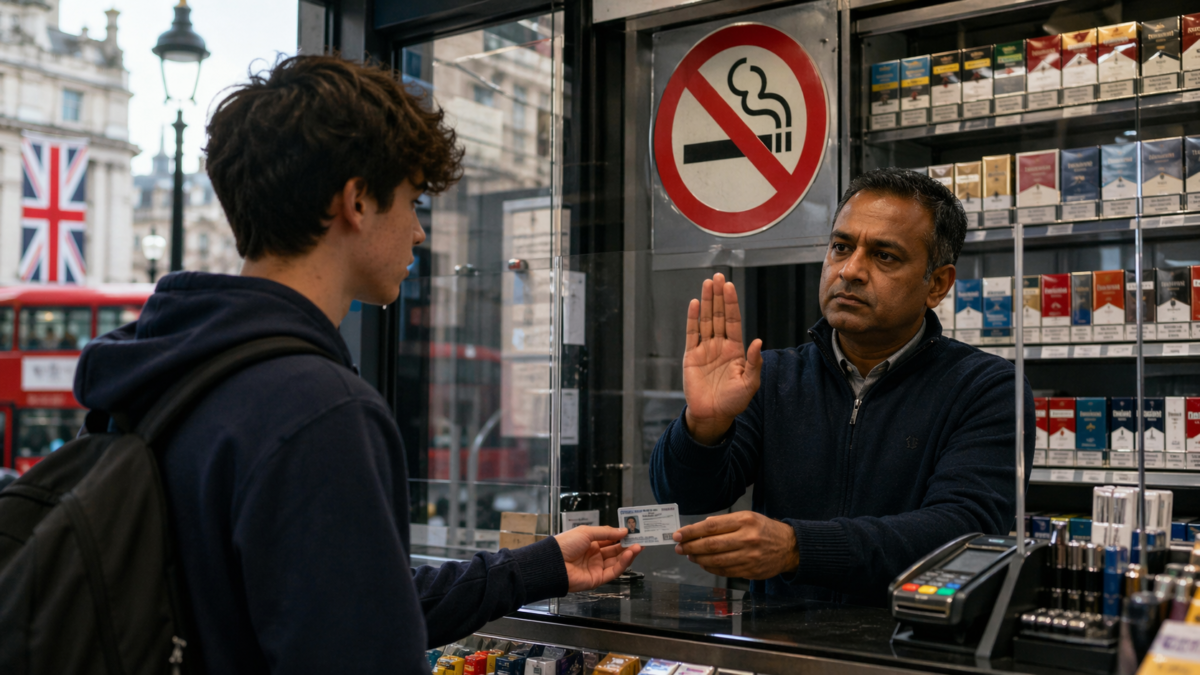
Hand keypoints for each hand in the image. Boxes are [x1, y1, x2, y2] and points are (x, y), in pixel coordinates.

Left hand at [554, 526, 642, 592]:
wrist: (553, 563)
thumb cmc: (566, 544)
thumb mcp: (586, 532)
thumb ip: (607, 533)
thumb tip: (624, 531)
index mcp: (590, 543)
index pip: (610, 540)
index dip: (621, 536)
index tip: (633, 531)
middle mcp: (594, 556)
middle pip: (615, 551)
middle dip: (628, 545)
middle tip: (642, 539)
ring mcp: (596, 568)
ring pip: (617, 561)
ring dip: (629, 554)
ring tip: (639, 546)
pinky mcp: (598, 579)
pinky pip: (613, 571)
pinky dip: (623, 563)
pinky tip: (630, 554)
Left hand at [672, 511, 798, 579]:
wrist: (790, 547)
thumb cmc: (765, 529)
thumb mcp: (748, 517)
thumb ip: (725, 522)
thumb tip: (701, 528)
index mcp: (745, 521)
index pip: (711, 527)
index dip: (691, 532)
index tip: (678, 535)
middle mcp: (747, 538)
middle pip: (711, 545)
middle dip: (690, 547)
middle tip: (679, 548)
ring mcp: (749, 556)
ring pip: (716, 560)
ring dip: (698, 559)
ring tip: (689, 555)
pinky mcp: (750, 571)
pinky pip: (725, 571)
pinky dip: (711, 568)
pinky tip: (704, 564)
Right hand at [683, 273, 762, 444]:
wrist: (713, 415)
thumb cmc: (734, 402)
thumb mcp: (750, 384)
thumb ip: (754, 362)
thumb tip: (759, 341)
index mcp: (735, 350)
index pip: (733, 321)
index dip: (731, 303)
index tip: (729, 286)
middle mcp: (719, 345)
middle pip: (718, 315)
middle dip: (718, 296)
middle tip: (718, 276)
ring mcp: (704, 349)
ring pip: (705, 320)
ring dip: (706, 302)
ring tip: (707, 283)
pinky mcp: (691, 356)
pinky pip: (691, 334)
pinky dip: (692, 319)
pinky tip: (694, 304)